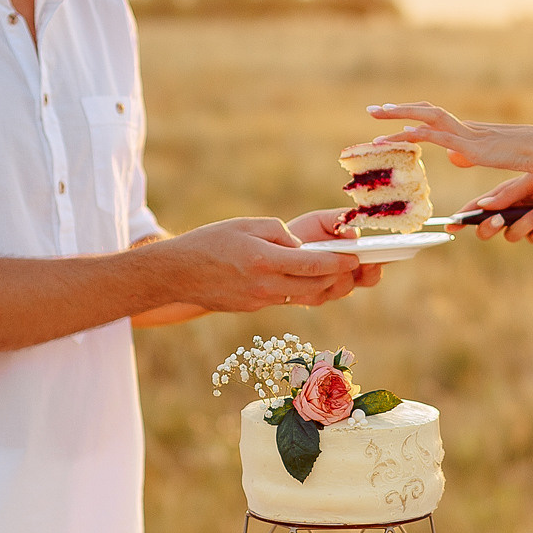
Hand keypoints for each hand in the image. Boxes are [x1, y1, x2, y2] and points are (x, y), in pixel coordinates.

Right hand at [153, 217, 361, 311]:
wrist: (178, 273)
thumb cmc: (211, 242)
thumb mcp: (247, 224)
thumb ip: (280, 234)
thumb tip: (301, 246)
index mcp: (265, 261)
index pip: (313, 264)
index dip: (339, 262)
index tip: (355, 257)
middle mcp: (265, 286)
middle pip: (315, 286)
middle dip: (338, 276)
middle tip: (350, 264)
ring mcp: (260, 301)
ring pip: (303, 297)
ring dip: (322, 286)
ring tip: (332, 271)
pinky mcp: (254, 308)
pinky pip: (284, 299)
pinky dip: (298, 289)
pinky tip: (301, 277)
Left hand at [286, 208, 383, 288]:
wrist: (273, 249)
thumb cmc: (303, 233)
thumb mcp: (321, 221)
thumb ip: (339, 220)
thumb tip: (354, 233)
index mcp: (354, 258)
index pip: (376, 262)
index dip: (386, 259)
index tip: (391, 251)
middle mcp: (347, 276)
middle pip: (368, 279)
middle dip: (370, 270)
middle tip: (367, 259)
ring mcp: (329, 289)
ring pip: (344, 287)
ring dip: (342, 275)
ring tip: (336, 262)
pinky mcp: (310, 297)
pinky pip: (319, 294)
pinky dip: (317, 283)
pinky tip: (312, 272)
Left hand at [366, 101, 532, 176]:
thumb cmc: (529, 157)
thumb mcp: (492, 158)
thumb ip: (470, 155)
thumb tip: (454, 157)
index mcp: (470, 132)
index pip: (434, 118)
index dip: (412, 115)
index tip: (390, 116)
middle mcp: (466, 129)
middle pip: (426, 111)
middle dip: (397, 110)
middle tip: (373, 110)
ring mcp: (470, 135)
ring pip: (429, 118)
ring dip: (401, 115)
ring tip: (377, 115)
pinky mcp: (474, 146)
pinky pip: (441, 136)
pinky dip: (420, 133)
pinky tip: (403, 134)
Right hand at [459, 174, 532, 243]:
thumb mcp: (531, 180)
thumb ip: (507, 194)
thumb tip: (483, 206)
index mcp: (505, 197)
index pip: (479, 209)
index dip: (464, 217)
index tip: (452, 223)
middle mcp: (511, 213)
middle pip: (487, 230)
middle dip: (488, 226)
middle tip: (496, 219)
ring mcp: (526, 227)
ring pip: (511, 235)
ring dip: (524, 223)